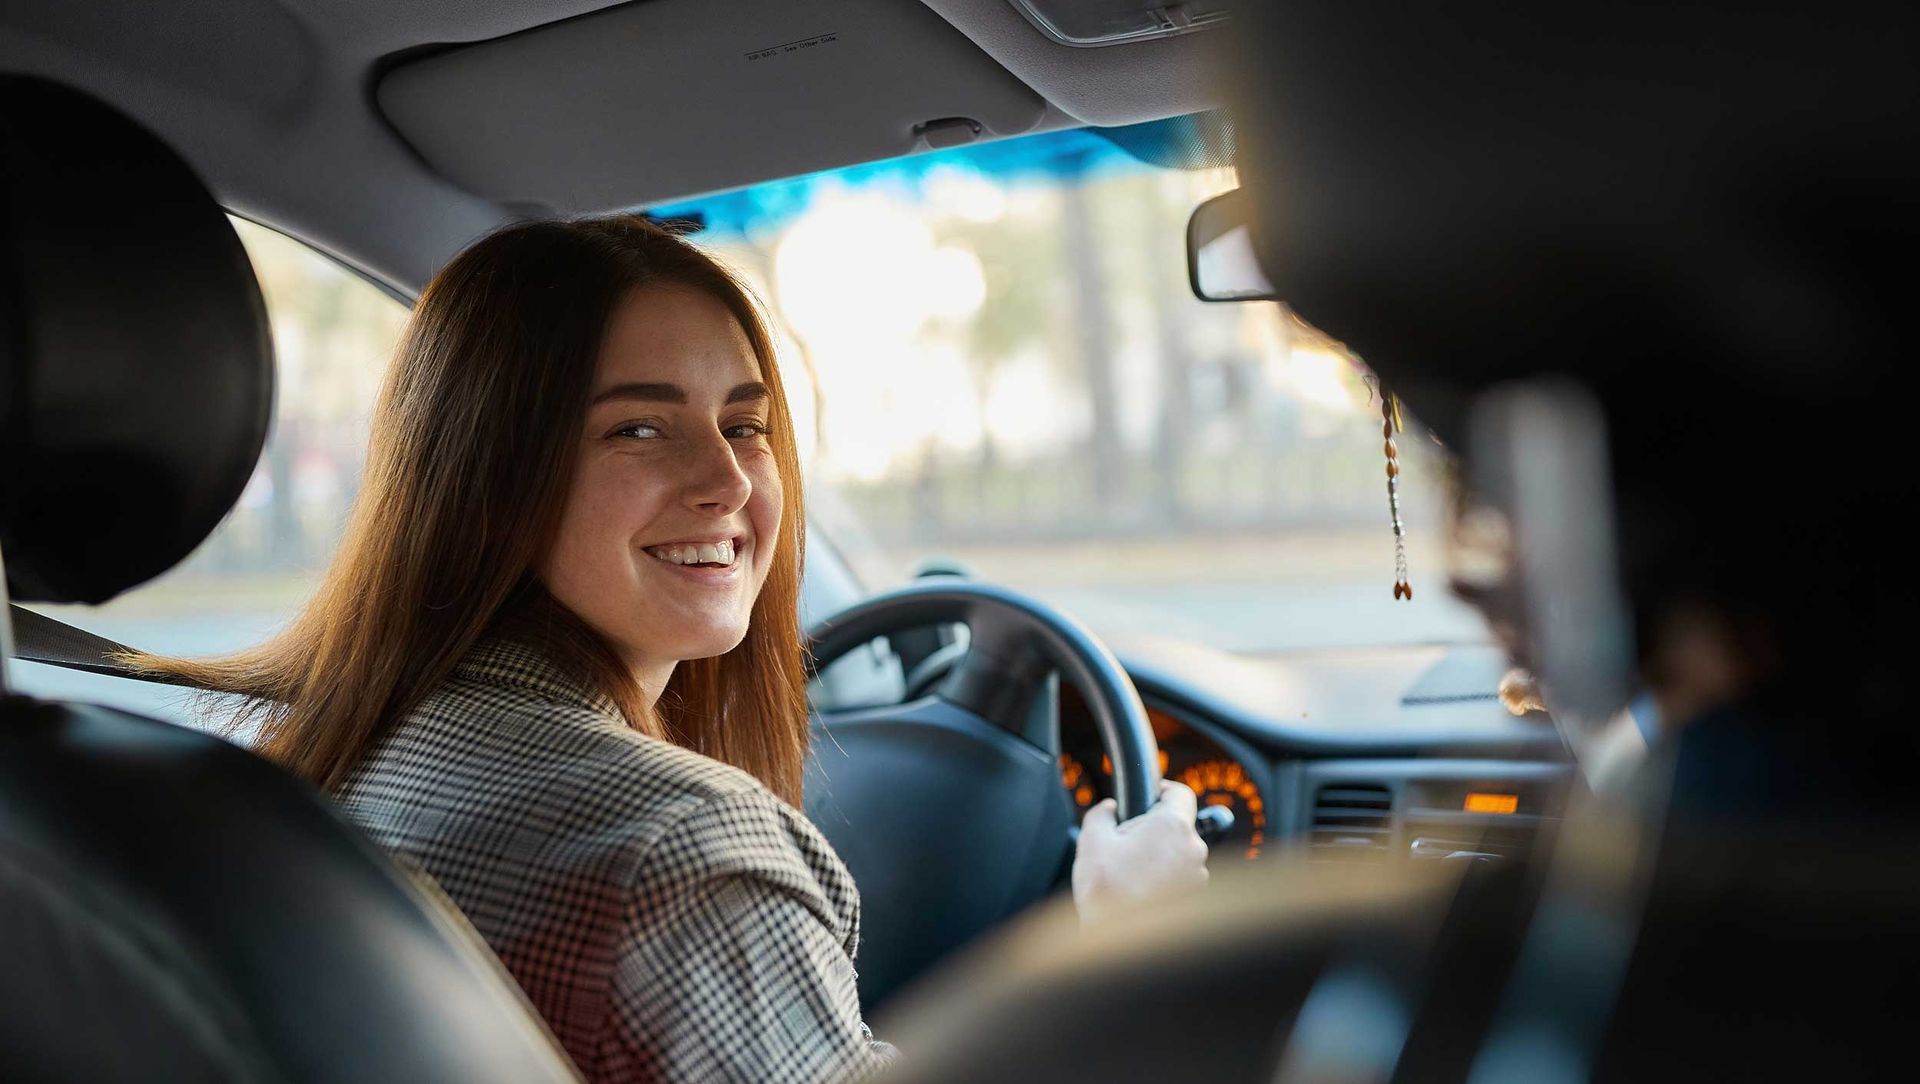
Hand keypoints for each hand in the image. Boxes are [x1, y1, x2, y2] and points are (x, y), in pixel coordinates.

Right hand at [1071, 780, 1209, 924]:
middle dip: (1155, 830)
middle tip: (1127, 842)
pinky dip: (1166, 880)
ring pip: (1181, 854)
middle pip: (1179, 826)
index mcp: (1173, 827)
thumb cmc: (1107, 892)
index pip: (1181, 793)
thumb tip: (1109, 809)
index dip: (1164, 790)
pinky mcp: (1196, 900)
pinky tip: (1141, 891)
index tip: (1150, 797)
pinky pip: (1182, 879)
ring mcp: (1197, 878)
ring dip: (1162, 857)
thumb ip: (1102, 813)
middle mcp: (1194, 850)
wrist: (1120, 943)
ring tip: (1132, 872)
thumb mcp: (1092, 841)